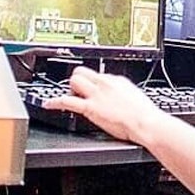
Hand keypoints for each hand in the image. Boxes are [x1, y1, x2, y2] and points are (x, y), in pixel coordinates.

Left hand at [42, 67, 163, 142]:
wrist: (146, 123)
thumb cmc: (145, 115)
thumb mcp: (135, 97)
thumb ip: (123, 95)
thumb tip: (120, 97)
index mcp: (116, 80)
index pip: (97, 75)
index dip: (92, 83)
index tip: (90, 89)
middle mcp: (104, 83)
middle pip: (81, 71)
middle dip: (77, 80)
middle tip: (78, 92)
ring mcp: (96, 95)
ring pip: (73, 80)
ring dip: (70, 88)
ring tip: (71, 97)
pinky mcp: (90, 108)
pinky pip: (66, 101)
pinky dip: (54, 102)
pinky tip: (48, 104)